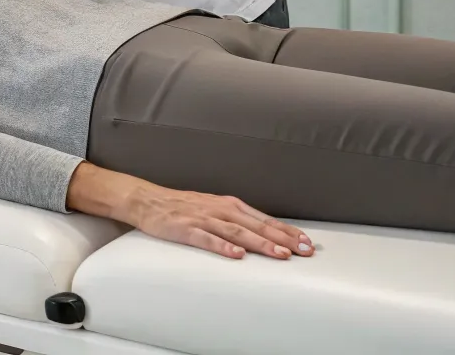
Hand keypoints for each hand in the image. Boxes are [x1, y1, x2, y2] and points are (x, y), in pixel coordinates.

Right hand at [120, 183, 312, 260]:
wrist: (147, 199)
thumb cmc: (183, 207)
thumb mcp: (214, 208)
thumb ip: (237, 221)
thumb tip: (265, 235)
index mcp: (230, 205)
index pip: (265, 219)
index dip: (287, 231)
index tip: (307, 243)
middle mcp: (221, 209)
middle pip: (257, 225)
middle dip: (283, 238)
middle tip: (304, 251)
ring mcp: (203, 218)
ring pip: (237, 232)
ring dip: (260, 243)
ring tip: (279, 254)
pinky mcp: (186, 228)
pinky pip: (207, 239)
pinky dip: (223, 246)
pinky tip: (237, 255)